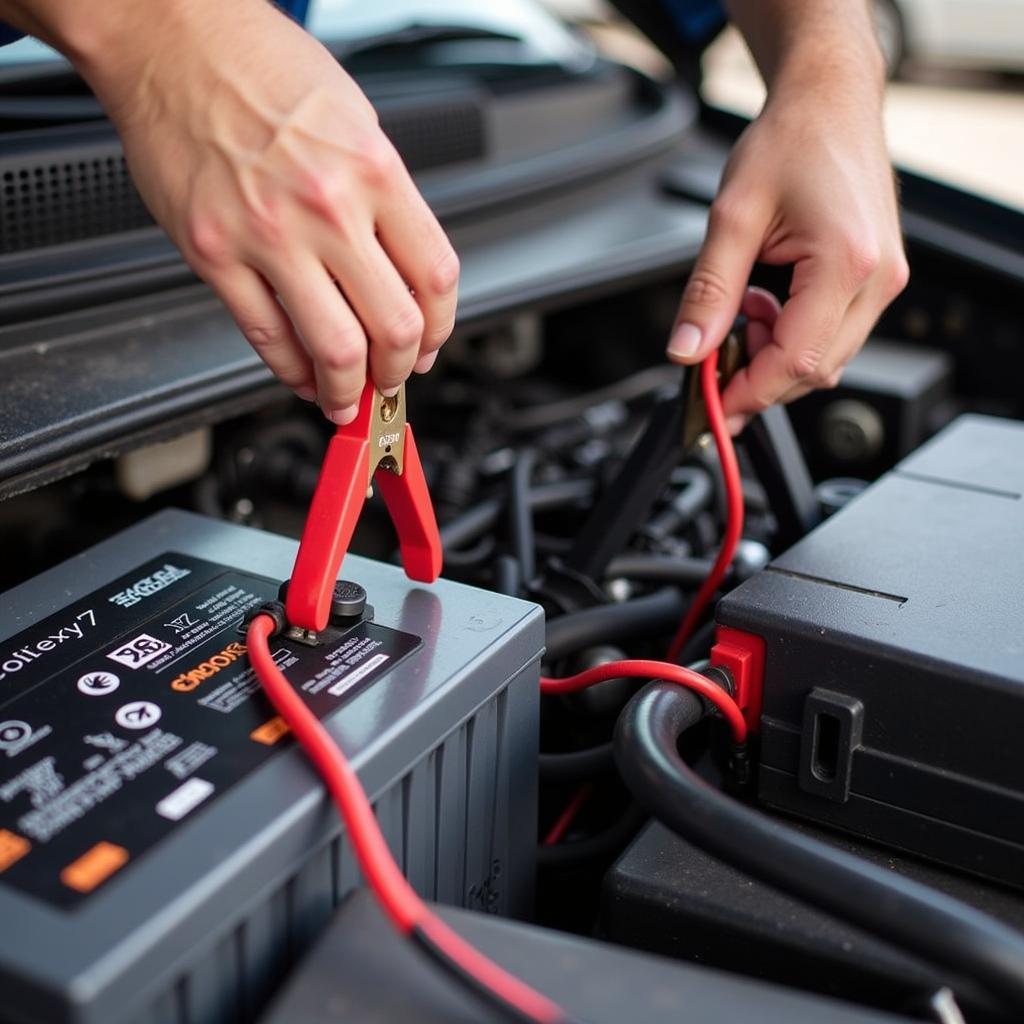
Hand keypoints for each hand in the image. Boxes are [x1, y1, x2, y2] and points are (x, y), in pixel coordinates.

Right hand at [79, 0, 458, 422]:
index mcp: (374, 171)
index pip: (436, 277)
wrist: (173, 37)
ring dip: (348, 390)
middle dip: (399, 371)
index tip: (430, 344)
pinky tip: (300, 375)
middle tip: (392, 379)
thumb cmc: (263, 70)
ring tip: (347, 396)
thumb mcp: (356, 122)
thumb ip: (384, 202)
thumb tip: (402, 276)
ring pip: (333, 350)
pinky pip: (265, 338)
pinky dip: (290, 372)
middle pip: (394, 327)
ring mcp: (267, 235)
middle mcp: (327, 207)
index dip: (441, 327)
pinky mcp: (213, 254)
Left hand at [667, 76, 907, 433]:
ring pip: (825, 359)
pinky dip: (792, 336)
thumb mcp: (732, 218)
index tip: (713, 408)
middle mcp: (878, 279)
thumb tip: (687, 351)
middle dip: (758, 377)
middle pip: (814, 371)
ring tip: (744, 311)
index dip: (749, 393)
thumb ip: (708, 293)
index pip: (795, 361)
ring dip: (774, 354)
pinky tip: (767, 305)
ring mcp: (884, 281)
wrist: (830, 101)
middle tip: (713, 363)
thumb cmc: (791, 141)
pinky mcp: (877, 280)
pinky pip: (833, 334)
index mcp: (847, 263)